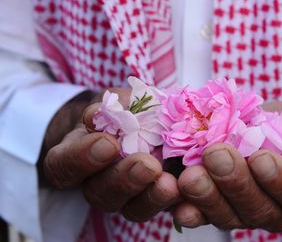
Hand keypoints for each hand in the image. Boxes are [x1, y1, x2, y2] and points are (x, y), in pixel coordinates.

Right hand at [41, 88, 179, 221]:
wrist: (147, 124)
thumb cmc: (125, 110)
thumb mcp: (116, 100)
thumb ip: (110, 106)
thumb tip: (99, 113)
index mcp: (76, 156)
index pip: (64, 164)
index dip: (82, 158)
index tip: (108, 142)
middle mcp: (96, 183)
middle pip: (100, 193)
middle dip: (125, 179)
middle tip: (147, 164)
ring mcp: (126, 197)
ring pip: (132, 208)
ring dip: (151, 197)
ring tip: (169, 183)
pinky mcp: (155, 201)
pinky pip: (163, 211)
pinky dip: (177, 203)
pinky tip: (188, 191)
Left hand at [172, 92, 281, 230]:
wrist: (256, 140)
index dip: (281, 180)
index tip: (261, 158)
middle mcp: (273, 211)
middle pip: (256, 207)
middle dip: (235, 182)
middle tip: (216, 155)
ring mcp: (240, 213)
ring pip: (225, 214)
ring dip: (206, 196)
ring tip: (189, 175)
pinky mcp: (212, 209)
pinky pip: (200, 214)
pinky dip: (186, 207)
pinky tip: (173, 196)